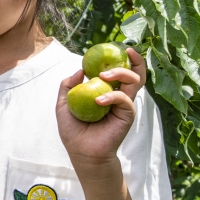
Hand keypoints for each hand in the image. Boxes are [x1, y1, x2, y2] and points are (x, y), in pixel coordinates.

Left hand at [56, 47, 145, 168]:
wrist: (82, 153)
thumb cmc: (74, 131)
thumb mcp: (64, 105)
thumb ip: (68, 86)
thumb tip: (79, 70)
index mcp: (107, 91)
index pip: (118, 71)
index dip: (121, 58)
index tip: (116, 47)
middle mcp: (119, 96)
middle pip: (135, 72)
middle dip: (135, 59)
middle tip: (126, 50)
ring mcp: (125, 105)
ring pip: (135, 81)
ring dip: (121, 73)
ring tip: (103, 75)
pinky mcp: (127, 115)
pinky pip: (124, 99)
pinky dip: (112, 96)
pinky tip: (98, 102)